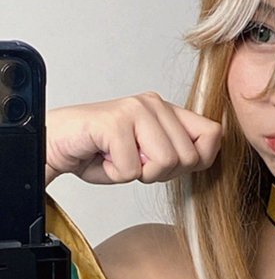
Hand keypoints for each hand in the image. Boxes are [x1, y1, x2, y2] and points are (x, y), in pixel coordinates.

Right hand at [46, 93, 221, 185]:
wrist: (57, 146)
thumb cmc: (100, 152)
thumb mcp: (150, 156)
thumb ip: (179, 153)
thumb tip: (207, 156)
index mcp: (167, 109)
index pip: (213, 134)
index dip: (198, 160)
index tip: (168, 165)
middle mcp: (154, 104)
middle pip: (188, 158)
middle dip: (160, 173)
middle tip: (133, 163)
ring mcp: (134, 110)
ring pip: (164, 163)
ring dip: (137, 173)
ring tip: (118, 158)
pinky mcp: (114, 123)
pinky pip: (132, 170)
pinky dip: (114, 175)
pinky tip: (103, 157)